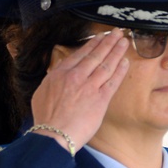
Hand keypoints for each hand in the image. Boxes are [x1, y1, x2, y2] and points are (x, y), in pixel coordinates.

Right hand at [29, 29, 128, 151]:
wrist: (53, 135)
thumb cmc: (45, 119)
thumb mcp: (41, 93)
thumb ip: (52, 81)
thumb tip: (58, 75)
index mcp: (60, 74)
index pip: (79, 55)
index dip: (92, 44)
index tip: (100, 37)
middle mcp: (75, 77)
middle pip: (95, 55)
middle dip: (108, 42)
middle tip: (117, 33)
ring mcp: (89, 87)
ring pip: (106, 64)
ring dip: (116, 51)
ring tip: (124, 41)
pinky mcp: (100, 100)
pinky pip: (113, 81)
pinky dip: (120, 70)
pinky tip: (125, 62)